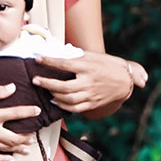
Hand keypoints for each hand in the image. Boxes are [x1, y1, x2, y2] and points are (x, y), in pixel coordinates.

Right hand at [0, 83, 41, 160]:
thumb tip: (12, 87)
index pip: (16, 114)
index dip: (29, 112)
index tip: (37, 111)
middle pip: (14, 137)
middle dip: (26, 136)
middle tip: (33, 134)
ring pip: (6, 148)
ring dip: (19, 148)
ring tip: (28, 147)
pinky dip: (4, 160)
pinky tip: (11, 159)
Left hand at [32, 51, 148, 116]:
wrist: (125, 81)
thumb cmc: (108, 65)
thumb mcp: (93, 56)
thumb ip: (76, 56)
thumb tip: (57, 53)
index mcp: (88, 67)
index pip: (65, 64)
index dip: (49, 61)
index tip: (38, 59)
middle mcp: (89, 82)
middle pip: (64, 86)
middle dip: (47, 83)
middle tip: (35, 80)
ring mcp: (91, 94)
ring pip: (68, 99)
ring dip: (53, 94)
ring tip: (45, 88)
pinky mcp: (92, 104)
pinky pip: (74, 108)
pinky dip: (62, 105)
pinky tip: (55, 100)